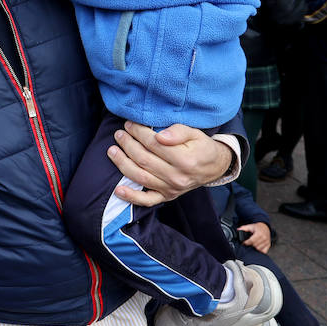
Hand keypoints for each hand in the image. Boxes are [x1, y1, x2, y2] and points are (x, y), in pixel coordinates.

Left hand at [108, 122, 232, 206]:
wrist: (213, 167)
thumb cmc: (201, 147)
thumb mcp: (195, 134)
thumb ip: (178, 132)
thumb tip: (160, 136)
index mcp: (185, 160)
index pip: (154, 144)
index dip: (138, 132)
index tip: (129, 124)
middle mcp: (177, 177)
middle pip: (144, 160)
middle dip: (127, 144)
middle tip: (119, 134)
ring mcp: (171, 189)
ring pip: (140, 177)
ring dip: (122, 164)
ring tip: (112, 151)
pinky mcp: (167, 197)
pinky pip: (147, 200)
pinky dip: (131, 197)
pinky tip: (118, 190)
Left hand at [241, 221, 272, 253]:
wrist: (265, 227)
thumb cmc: (257, 227)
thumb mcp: (250, 226)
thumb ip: (243, 228)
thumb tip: (238, 230)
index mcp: (259, 233)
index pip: (251, 241)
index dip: (246, 243)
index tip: (243, 243)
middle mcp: (264, 238)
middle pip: (254, 245)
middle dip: (250, 244)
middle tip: (249, 243)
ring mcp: (267, 242)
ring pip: (258, 249)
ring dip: (255, 247)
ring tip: (253, 244)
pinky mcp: (269, 245)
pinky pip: (263, 251)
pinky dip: (260, 250)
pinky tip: (258, 247)